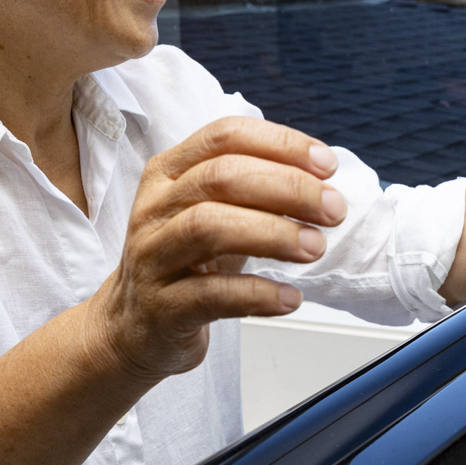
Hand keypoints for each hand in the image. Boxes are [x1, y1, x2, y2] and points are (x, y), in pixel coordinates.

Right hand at [84, 117, 345, 382]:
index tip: (327, 165)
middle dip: (288, 188)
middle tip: (332, 210)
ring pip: (209, 227)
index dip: (281, 144)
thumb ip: (253, 191)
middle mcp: (155, 208)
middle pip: (221, 177)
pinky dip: (258, 294)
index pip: (225, 136)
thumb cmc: (184, 263)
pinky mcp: (161, 307)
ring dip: (273, 234)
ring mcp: (152, 257)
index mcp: (168, 172)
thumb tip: (322, 182)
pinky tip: (290, 298)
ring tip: (315, 247)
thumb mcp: (210, 213)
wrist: (133, 328)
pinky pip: (211, 295)